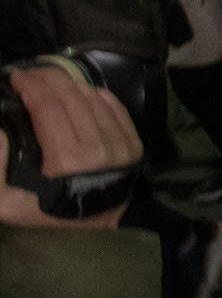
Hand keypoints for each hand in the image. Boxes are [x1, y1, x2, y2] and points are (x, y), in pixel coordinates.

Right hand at [0, 65, 140, 228]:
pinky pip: (113, 104)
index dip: (30, 86)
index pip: (48, 107)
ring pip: (91, 96)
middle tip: (29, 74)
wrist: (97, 223)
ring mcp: (119, 142)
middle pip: (70, 96)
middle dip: (46, 78)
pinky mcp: (133, 141)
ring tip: (49, 79)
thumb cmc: (49, 209)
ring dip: (67, 82)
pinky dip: (92, 91)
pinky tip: (77, 90)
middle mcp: (98, 146)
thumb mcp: (8, 202)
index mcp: (67, 158)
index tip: (16, 77)